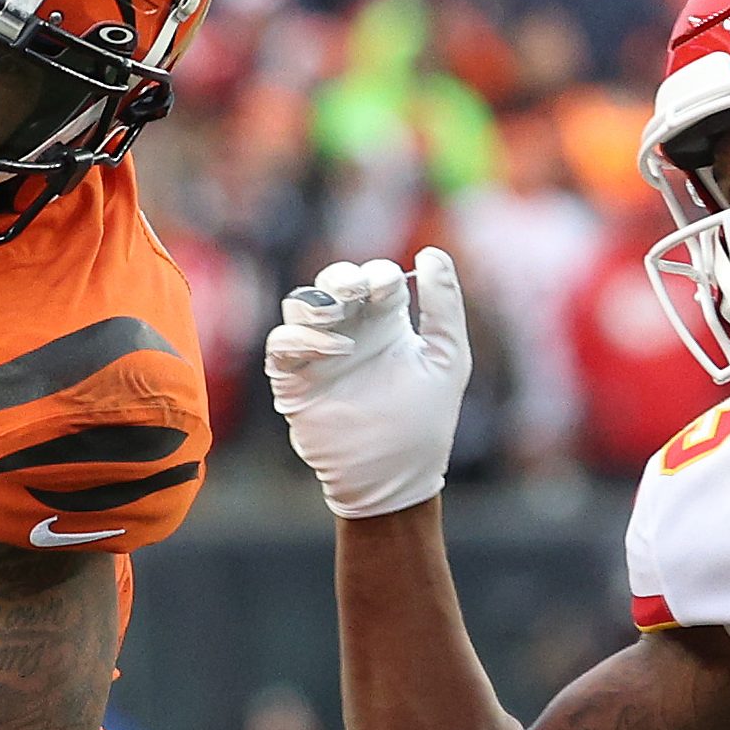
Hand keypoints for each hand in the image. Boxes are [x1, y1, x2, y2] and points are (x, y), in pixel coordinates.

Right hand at [265, 248, 470, 519]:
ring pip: (300, 303)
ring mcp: (319, 354)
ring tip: (340, 315)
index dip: (380, 274)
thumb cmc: (425, 421)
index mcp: (386, 323)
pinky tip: (336, 349)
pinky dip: (302, 336)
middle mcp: (350, 331)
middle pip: (332, 280)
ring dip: (318, 300)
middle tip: (358, 291)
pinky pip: (282, 342)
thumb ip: (444, 305)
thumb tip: (432, 253)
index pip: (375, 278)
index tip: (391, 290)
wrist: (394, 477)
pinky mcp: (295, 379)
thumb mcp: (447, 357)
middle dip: (342, 276)